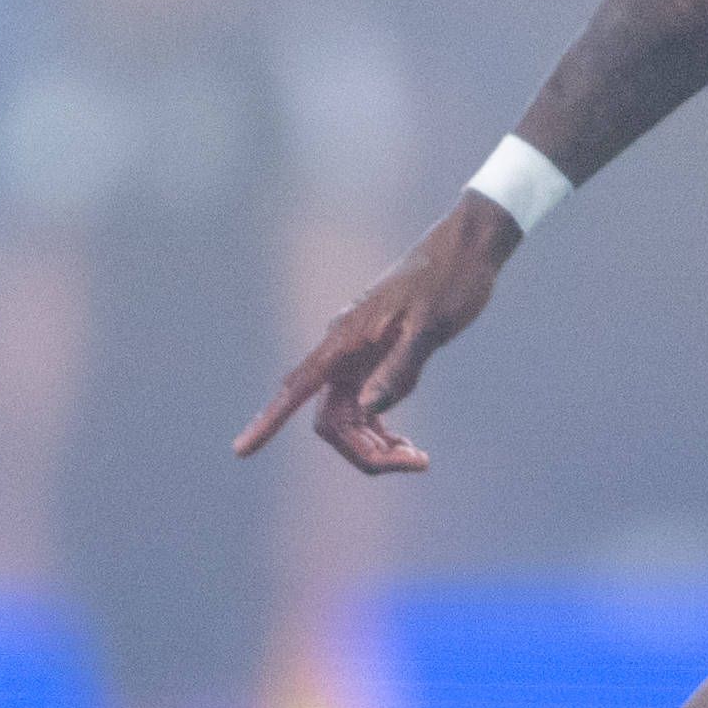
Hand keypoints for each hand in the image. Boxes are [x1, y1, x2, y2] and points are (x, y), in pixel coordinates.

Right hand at [237, 194, 517, 476]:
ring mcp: (360, 357)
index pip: (295, 389)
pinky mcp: (379, 358)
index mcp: (346, 341)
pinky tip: (409, 444)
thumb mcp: (431, 326)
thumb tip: (366, 409)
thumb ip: (400, 368)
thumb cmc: (450, 281)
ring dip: (376, 448)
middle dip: (365, 452)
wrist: (468, 247)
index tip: (240, 451)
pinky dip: (381, 431)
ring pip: (349, 420)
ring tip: (419, 458)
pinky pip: (365, 408)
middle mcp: (344, 351)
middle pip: (331, 421)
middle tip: (419, 460)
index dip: (267, 422)